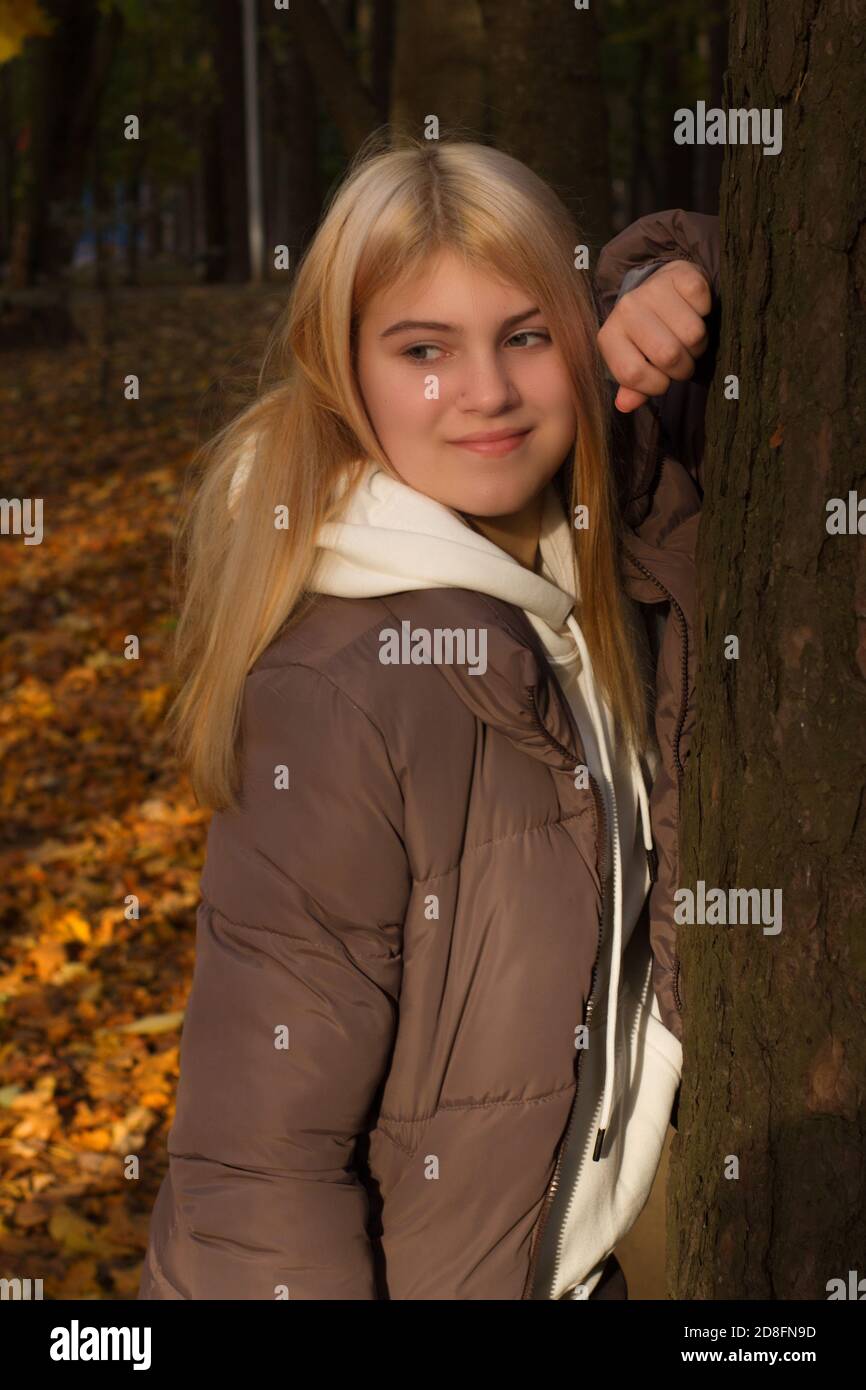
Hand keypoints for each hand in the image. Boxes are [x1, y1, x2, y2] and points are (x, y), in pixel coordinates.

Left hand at [596, 259, 712, 412]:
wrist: (662, 288)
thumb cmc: (650, 334)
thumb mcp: (636, 361)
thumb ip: (633, 386)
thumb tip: (625, 405)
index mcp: (609, 336)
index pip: (634, 375)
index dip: (656, 386)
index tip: (663, 380)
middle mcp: (626, 310)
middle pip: (668, 355)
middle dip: (684, 367)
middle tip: (683, 361)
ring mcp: (651, 289)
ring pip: (692, 333)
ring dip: (698, 344)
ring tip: (690, 339)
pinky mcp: (678, 274)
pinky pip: (703, 305)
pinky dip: (706, 313)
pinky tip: (695, 312)